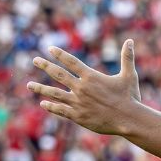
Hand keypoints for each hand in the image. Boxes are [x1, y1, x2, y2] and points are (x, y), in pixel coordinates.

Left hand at [29, 40, 143, 136]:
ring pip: (55, 93)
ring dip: (41, 88)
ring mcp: (78, 102)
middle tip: (35, 60)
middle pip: (59, 74)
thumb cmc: (130, 98)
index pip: (71, 62)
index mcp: (91, 77)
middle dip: (45, 66)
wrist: (129, 120)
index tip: (50, 49)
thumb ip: (127, 58)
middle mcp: (81, 88)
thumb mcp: (129, 76)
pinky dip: (51, 106)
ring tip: (29, 85)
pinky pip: (61, 110)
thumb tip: (130, 41)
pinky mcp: (78, 116)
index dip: (60, 54)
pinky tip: (43, 103)